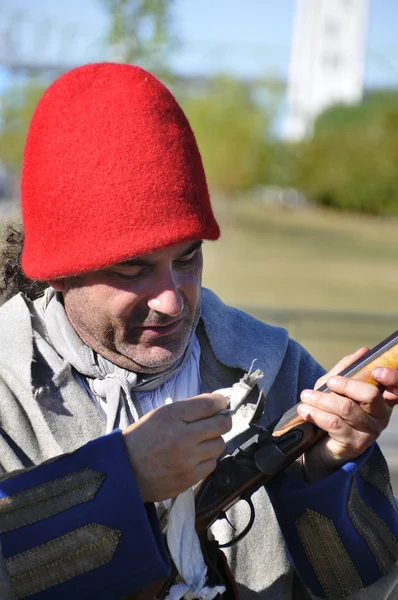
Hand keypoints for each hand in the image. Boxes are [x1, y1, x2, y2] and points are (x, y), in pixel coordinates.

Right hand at [122, 394, 231, 501]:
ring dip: (214, 441)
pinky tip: (195, 457)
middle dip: (223, 420)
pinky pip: (212, 464)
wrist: (125, 471)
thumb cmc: (142, 439)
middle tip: (218, 422)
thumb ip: (186, 409)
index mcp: (172, 416)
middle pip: (221, 425)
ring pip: (220, 445)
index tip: (221, 404)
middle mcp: (183, 437)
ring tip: (202, 442)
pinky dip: (207, 459)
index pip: (209, 404)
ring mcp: (188, 459)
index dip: (220, 402)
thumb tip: (214, 405)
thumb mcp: (159, 415)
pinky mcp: (190, 478)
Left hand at [298, 348, 397, 482]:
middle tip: (329, 383)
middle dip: (346, 385)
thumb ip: (347, 369)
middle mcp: (381, 415)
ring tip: (305, 396)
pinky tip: (305, 410)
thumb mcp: (335, 386)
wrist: (318, 444)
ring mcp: (370, 432)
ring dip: (322, 400)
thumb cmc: (331, 410)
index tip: (376, 370)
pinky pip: (335, 424)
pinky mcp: (355, 444)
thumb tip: (364, 351)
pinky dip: (317, 414)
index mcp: (382, 398)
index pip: (396, 387)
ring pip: (347, 409)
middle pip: (370, 395)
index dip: (392, 378)